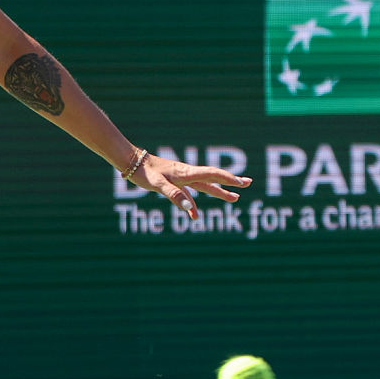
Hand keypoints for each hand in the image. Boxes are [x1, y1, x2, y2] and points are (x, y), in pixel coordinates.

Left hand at [135, 153, 250, 218]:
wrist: (131, 162)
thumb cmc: (144, 172)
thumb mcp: (158, 185)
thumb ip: (174, 195)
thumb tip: (190, 208)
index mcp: (186, 173)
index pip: (212, 174)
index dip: (229, 179)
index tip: (243, 183)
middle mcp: (187, 174)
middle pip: (213, 179)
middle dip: (231, 183)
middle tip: (248, 183)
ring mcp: (181, 179)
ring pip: (204, 186)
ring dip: (219, 192)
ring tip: (234, 198)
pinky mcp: (173, 183)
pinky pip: (188, 195)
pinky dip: (193, 205)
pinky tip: (194, 216)